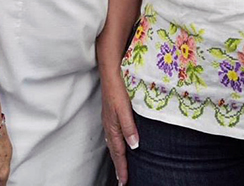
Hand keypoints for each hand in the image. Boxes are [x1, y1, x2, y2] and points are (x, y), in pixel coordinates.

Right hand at [101, 71, 137, 185]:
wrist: (110, 69)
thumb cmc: (118, 87)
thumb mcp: (124, 108)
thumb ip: (129, 126)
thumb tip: (134, 146)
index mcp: (112, 126)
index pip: (118, 152)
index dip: (122, 167)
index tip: (125, 182)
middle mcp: (109, 124)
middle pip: (114, 150)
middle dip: (118, 166)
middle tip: (122, 180)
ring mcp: (109, 118)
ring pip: (113, 142)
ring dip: (117, 156)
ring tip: (121, 166)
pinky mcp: (111, 112)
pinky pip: (113, 134)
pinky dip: (116, 144)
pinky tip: (120, 143)